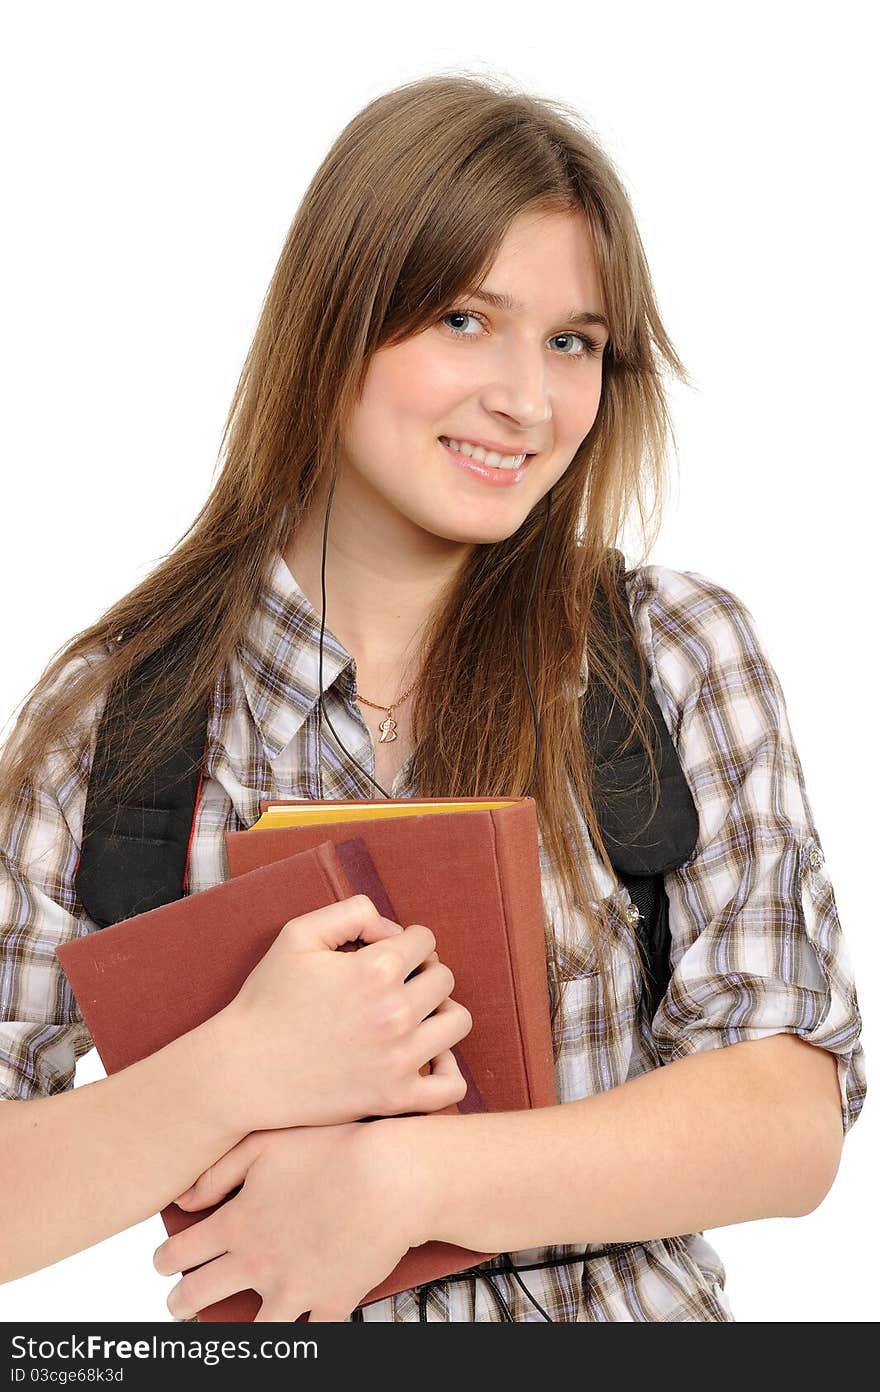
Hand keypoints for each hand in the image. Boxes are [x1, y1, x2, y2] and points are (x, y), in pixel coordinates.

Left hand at [153, 1122, 422, 1321]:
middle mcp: (257, 1263)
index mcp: (237, 1224)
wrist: (390, 1176)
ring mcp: (294, 1289)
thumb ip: (217, 1171)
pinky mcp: (331, 1303)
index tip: (162, 1264)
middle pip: (198, 1298)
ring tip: (228, 1334)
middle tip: (179, 1303)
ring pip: (249, 1334)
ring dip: (233, 1335)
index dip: (163, 1261)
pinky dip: (301, 1334)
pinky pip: (309, 1336)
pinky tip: (295, 1331)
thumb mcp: (266, 1144)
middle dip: (181, 1303)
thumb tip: (183, 1201)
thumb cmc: (332, 1149)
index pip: (178, 1255)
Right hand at [209, 894, 471, 1132]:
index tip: (384, 954)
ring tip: (411, 1016)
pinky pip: (451, 1085)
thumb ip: (351, 914)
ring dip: (440, 1012)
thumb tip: (391, 929)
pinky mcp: (395, 1098)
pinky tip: (424, 1057)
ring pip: (457, 1021)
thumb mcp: (298, 935)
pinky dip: (447, 1068)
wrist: (242, 1071)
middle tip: (394, 985)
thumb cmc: (267, 1000)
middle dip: (423, 973)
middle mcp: (395, 1012)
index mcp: (375, 969)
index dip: (405, 941)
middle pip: (444, 977)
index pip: (424, 940)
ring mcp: (399, 1059)